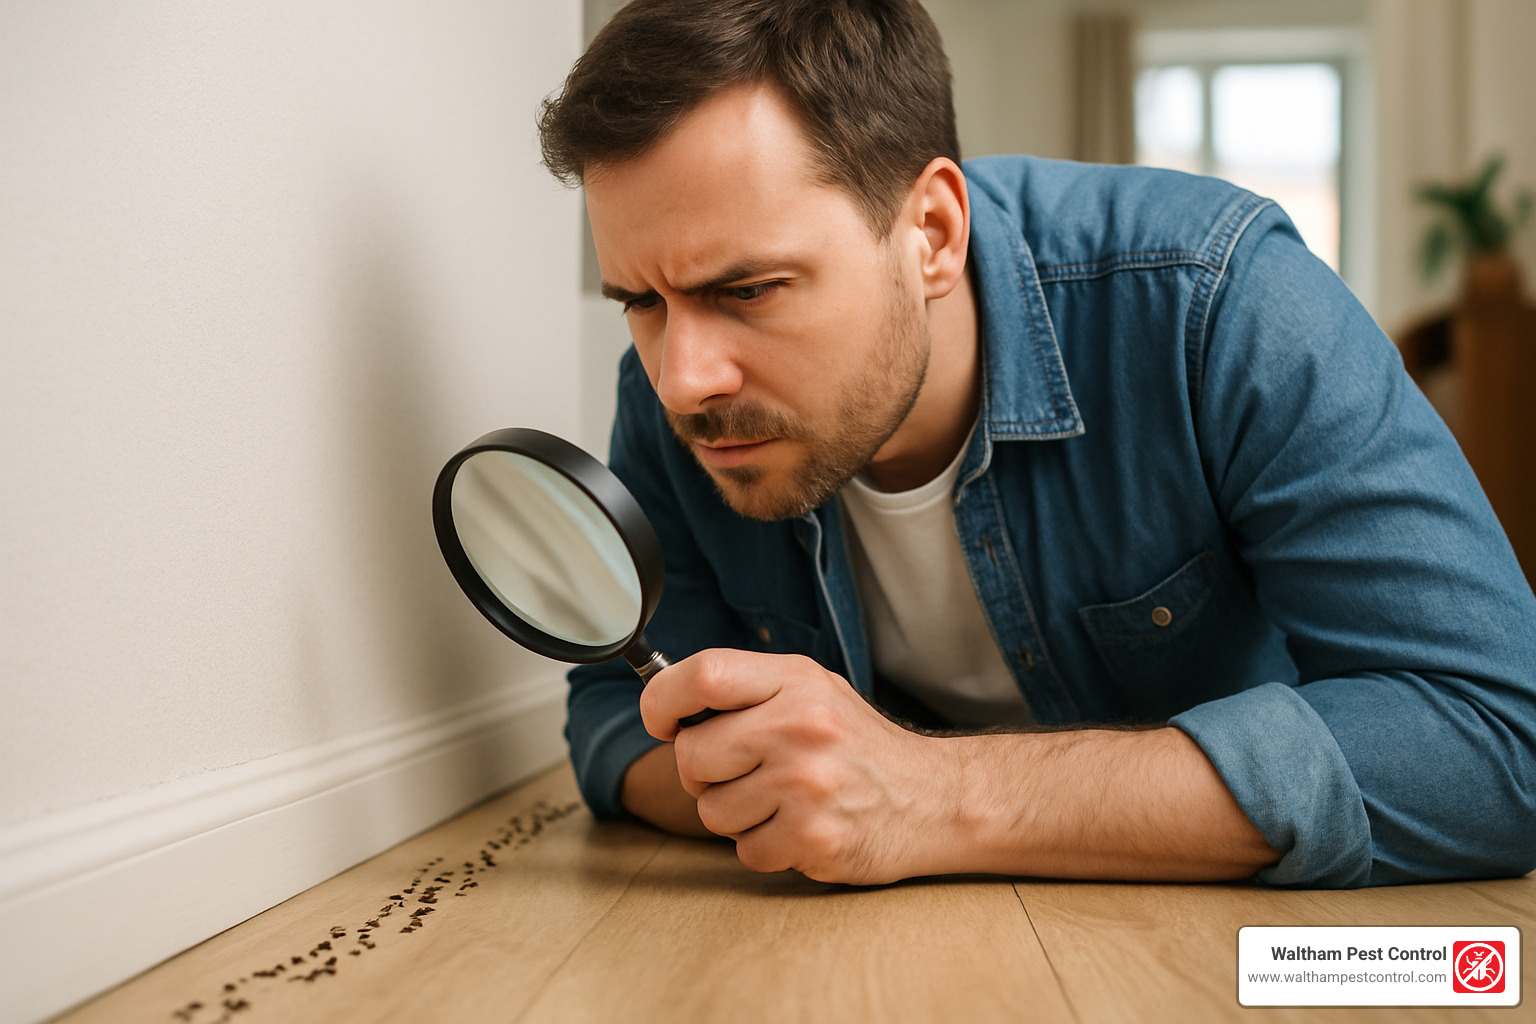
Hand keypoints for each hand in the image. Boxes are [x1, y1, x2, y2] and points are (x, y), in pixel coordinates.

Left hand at [638, 648, 956, 883]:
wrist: (933, 800)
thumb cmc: (861, 747)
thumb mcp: (813, 692)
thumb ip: (750, 691)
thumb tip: (670, 703)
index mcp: (797, 683)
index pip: (703, 674)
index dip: (663, 700)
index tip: (663, 721)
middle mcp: (801, 728)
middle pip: (692, 754)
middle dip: (704, 771)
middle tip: (743, 771)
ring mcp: (807, 785)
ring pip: (711, 809)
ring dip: (736, 813)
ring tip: (780, 800)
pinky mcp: (813, 837)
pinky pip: (744, 850)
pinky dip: (764, 846)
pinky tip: (797, 828)